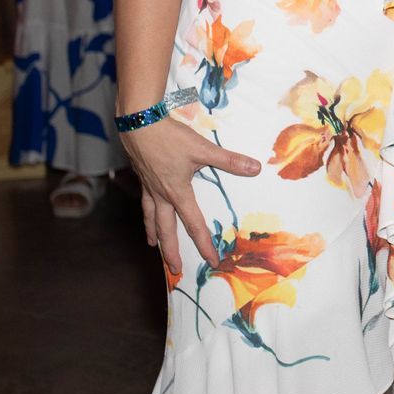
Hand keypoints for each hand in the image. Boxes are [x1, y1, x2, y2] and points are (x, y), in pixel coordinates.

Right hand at [119, 116, 261, 276]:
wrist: (139, 124)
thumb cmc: (170, 139)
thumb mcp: (203, 149)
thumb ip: (229, 161)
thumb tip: (255, 169)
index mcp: (178, 193)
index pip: (194, 225)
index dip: (204, 245)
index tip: (212, 261)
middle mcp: (162, 196)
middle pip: (166, 230)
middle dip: (171, 251)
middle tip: (174, 269)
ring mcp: (149, 188)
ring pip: (151, 218)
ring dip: (154, 234)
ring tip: (153, 246)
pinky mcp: (142, 177)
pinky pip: (144, 202)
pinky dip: (146, 213)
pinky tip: (147, 210)